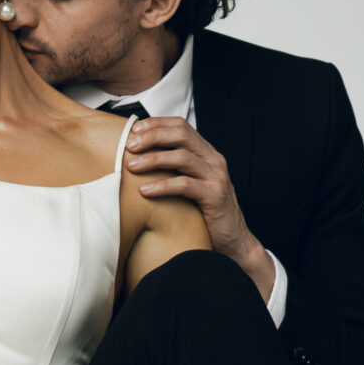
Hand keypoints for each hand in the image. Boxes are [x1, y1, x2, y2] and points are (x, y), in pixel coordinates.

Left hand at [126, 117, 275, 301]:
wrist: (233, 240)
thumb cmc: (204, 213)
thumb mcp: (189, 185)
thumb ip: (173, 170)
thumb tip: (138, 159)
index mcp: (206, 153)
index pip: (181, 126)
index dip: (157, 124)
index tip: (134, 130)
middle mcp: (213, 160)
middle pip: (182, 135)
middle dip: (153, 136)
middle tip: (129, 146)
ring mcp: (216, 177)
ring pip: (183, 157)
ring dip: (154, 159)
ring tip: (132, 167)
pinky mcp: (215, 196)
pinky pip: (186, 185)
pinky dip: (163, 186)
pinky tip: (145, 191)